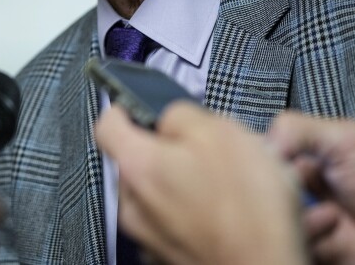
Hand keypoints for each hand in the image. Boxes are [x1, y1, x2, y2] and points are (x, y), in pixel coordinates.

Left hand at [96, 102, 306, 264]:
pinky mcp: (172, 257)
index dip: (125, 108)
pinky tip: (229, 210)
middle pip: (141, 160)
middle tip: (209, 146)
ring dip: (189, 181)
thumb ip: (180, 114)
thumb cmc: (246, 207)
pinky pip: (178, 221)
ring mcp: (151, 237)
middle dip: (171, 149)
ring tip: (231, 181)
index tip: (140, 106)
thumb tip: (169, 118)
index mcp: (139, 166)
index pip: (108, 125)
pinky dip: (198, 211)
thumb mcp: (218, 130)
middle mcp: (135, 205)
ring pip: (162, 192)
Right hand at [267, 113, 354, 264]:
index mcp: (303, 156)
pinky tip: (332, 224)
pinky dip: (305, 231)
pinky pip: (283, 241)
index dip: (259, 151)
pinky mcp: (306, 252)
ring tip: (329, 211)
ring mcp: (300, 223)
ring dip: (291, 209)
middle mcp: (295, 189)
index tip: (274, 153)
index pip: (259, 149)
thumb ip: (297, 129)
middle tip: (297, 181)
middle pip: (257, 182)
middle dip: (272, 181)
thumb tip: (257, 144)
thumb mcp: (349, 139)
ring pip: (266, 214)